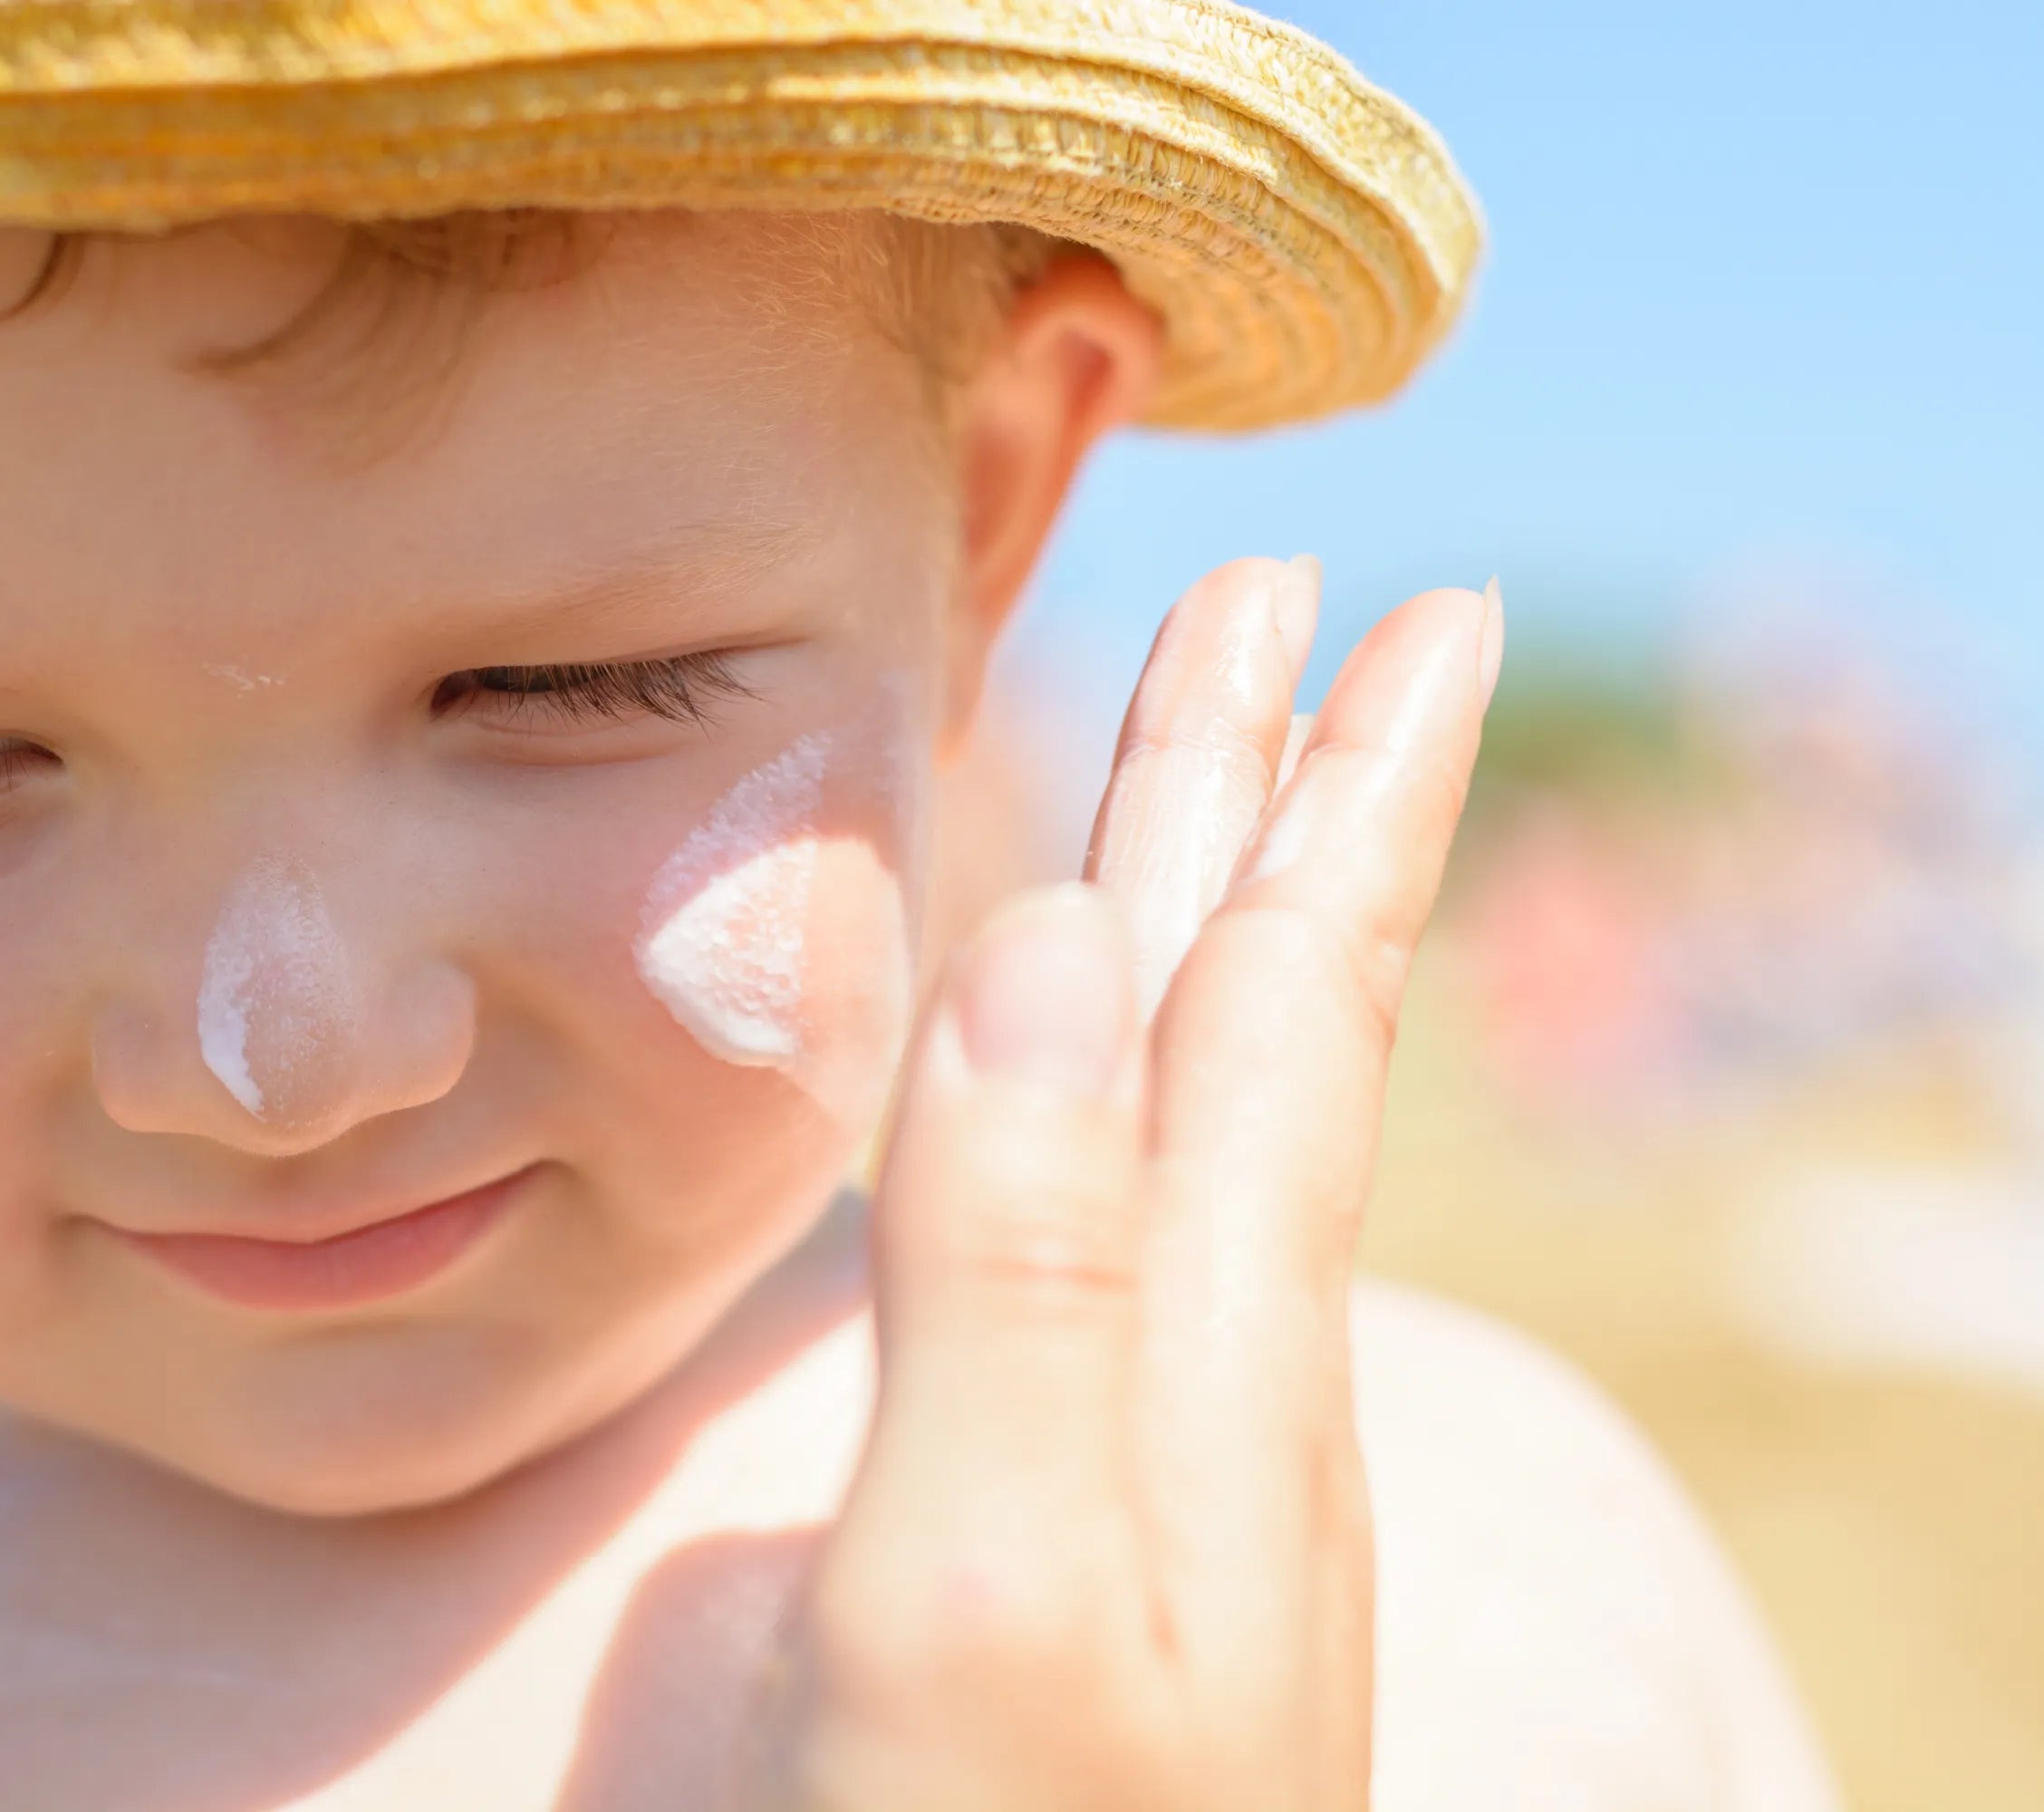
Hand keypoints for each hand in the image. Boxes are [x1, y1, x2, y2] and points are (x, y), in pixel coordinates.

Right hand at [744, 558, 1501, 1809]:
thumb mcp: (986, 1603)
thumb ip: (1020, 1277)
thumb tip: (1031, 943)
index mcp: (1206, 1369)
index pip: (1279, 1008)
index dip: (1315, 795)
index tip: (1365, 599)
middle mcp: (1209, 1390)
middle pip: (1259, 1030)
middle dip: (1278, 806)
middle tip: (1313, 609)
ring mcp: (1154, 1471)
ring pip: (1197, 1127)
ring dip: (1206, 935)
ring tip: (1208, 805)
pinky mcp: (1074, 1542)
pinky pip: (1118, 1245)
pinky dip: (1114, 1107)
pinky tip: (1093, 1113)